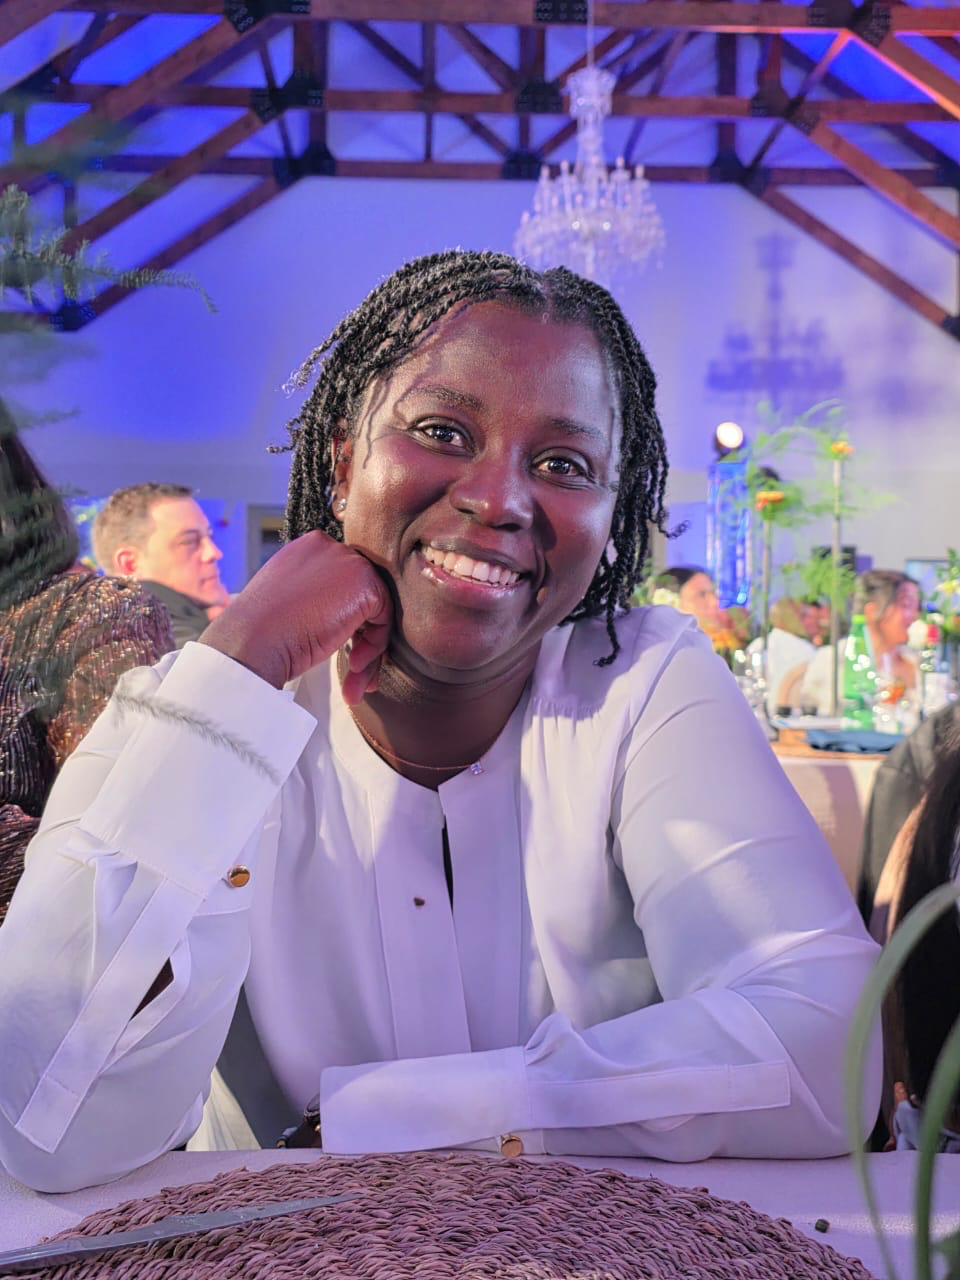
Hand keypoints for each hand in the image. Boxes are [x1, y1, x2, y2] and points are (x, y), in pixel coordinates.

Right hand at [199, 530, 391, 699]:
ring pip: (376, 609)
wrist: (253, 641)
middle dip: (362, 639)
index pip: (344, 583)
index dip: (348, 621)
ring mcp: (348, 561)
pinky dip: (374, 646)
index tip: (343, 650)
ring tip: (354, 679)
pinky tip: (353, 665)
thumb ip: (318, 596)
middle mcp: (329, 547)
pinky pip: (383, 617)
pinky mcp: (364, 581)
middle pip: (363, 595)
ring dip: (369, 650)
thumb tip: (343, 613)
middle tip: (354, 670)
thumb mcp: (290, 602)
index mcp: (308, 549)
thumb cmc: (264, 632)